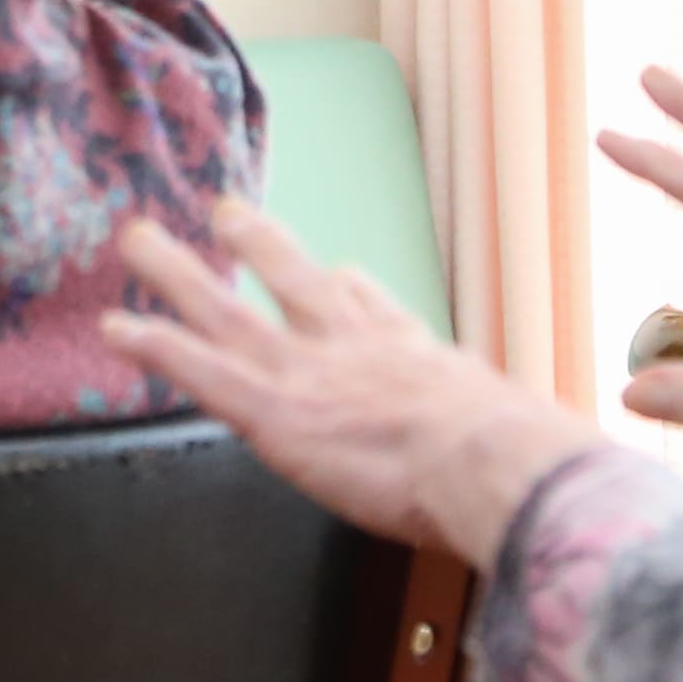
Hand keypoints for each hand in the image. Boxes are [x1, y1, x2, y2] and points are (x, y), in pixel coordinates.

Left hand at [102, 198, 605, 567]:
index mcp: (419, 361)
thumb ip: (523, 449)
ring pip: (227, 309)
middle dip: (258, 246)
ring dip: (177, 272)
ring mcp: (310, 373)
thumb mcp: (529, 442)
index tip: (338, 268)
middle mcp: (357, 351)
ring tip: (137, 239)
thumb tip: (566, 469)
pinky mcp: (273, 409)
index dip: (350, 289)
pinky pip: (199, 368)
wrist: (497, 465)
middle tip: (227, 211)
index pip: (376, 312)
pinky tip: (116, 326)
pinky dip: (155, 344)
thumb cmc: (525, 470)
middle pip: (296, 281)